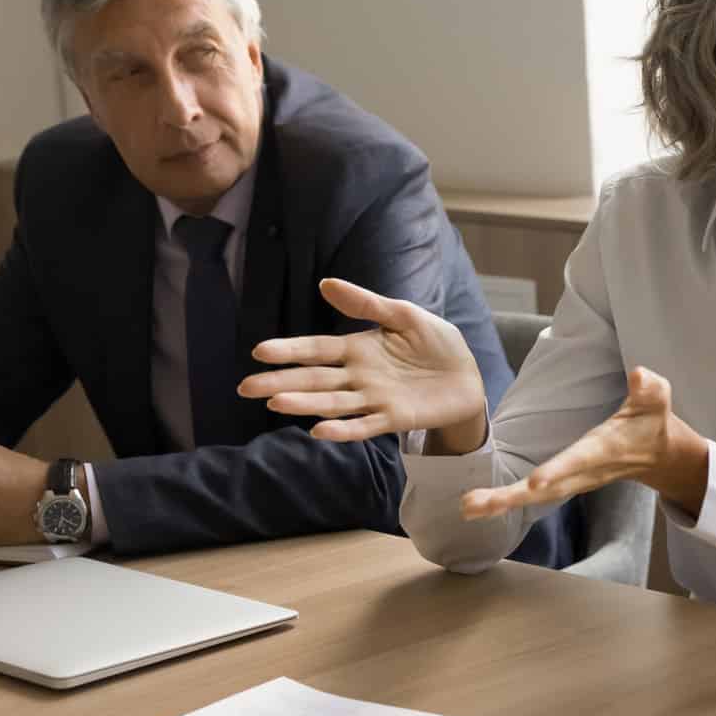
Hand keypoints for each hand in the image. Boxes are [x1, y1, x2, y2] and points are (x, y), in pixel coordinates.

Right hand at [241, 278, 487, 449]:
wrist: (468, 374)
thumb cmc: (435, 343)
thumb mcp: (404, 315)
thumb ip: (367, 304)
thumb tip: (325, 284)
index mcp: (358, 349)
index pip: (317, 349)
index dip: (290, 351)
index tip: (259, 351)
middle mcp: (359, 376)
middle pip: (314, 379)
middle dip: (281, 382)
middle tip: (246, 387)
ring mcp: (374, 399)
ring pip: (332, 403)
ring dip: (304, 404)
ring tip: (275, 403)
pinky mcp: (394, 419)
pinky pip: (364, 426)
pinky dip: (343, 430)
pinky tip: (319, 431)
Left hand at [460, 365, 708, 518]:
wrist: (658, 456)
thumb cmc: (652, 422)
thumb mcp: (657, 400)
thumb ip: (649, 388)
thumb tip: (639, 374)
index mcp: (604, 449)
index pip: (579, 459)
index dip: (559, 470)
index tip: (536, 482)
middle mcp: (584, 471)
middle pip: (546, 490)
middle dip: (512, 497)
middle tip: (476, 505)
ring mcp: (573, 481)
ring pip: (534, 497)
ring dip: (500, 502)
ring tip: (467, 507)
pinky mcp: (563, 483)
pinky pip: (531, 496)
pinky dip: (504, 502)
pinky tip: (474, 506)